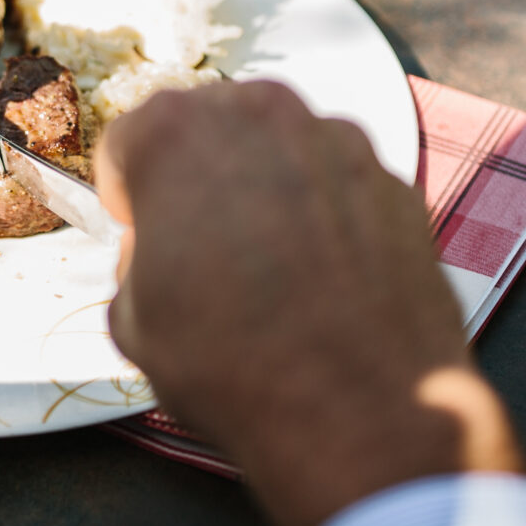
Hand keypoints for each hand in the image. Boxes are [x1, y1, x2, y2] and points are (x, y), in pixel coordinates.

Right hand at [96, 81, 525, 525]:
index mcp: (175, 131)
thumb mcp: (132, 322)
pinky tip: (326, 280)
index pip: (128, 142)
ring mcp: (340, 142)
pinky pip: (341, 187)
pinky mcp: (396, 182)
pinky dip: (328, 217)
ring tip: (272, 270)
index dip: (129, 198)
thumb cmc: (231, 365)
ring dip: (267, 192)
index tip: (143, 238)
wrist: (362, 411)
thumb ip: (135, 261)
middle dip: (200, 179)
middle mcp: (261, 113)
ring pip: (281, 151)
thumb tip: (161, 255)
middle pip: (209, 129)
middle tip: (204, 252)